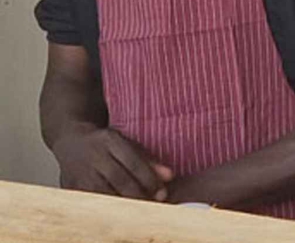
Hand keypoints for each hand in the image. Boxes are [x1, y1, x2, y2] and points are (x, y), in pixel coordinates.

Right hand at [53, 125, 172, 200]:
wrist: (71, 141)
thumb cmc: (106, 144)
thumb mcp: (128, 143)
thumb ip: (149, 160)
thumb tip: (169, 177)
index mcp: (110, 141)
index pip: (133, 162)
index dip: (149, 179)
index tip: (163, 192)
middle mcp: (93, 156)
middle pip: (119, 180)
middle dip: (139, 194)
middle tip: (153, 203)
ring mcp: (79, 172)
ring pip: (104, 193)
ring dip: (123, 203)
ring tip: (139, 208)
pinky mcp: (70, 186)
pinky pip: (91, 200)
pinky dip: (106, 206)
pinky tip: (119, 209)